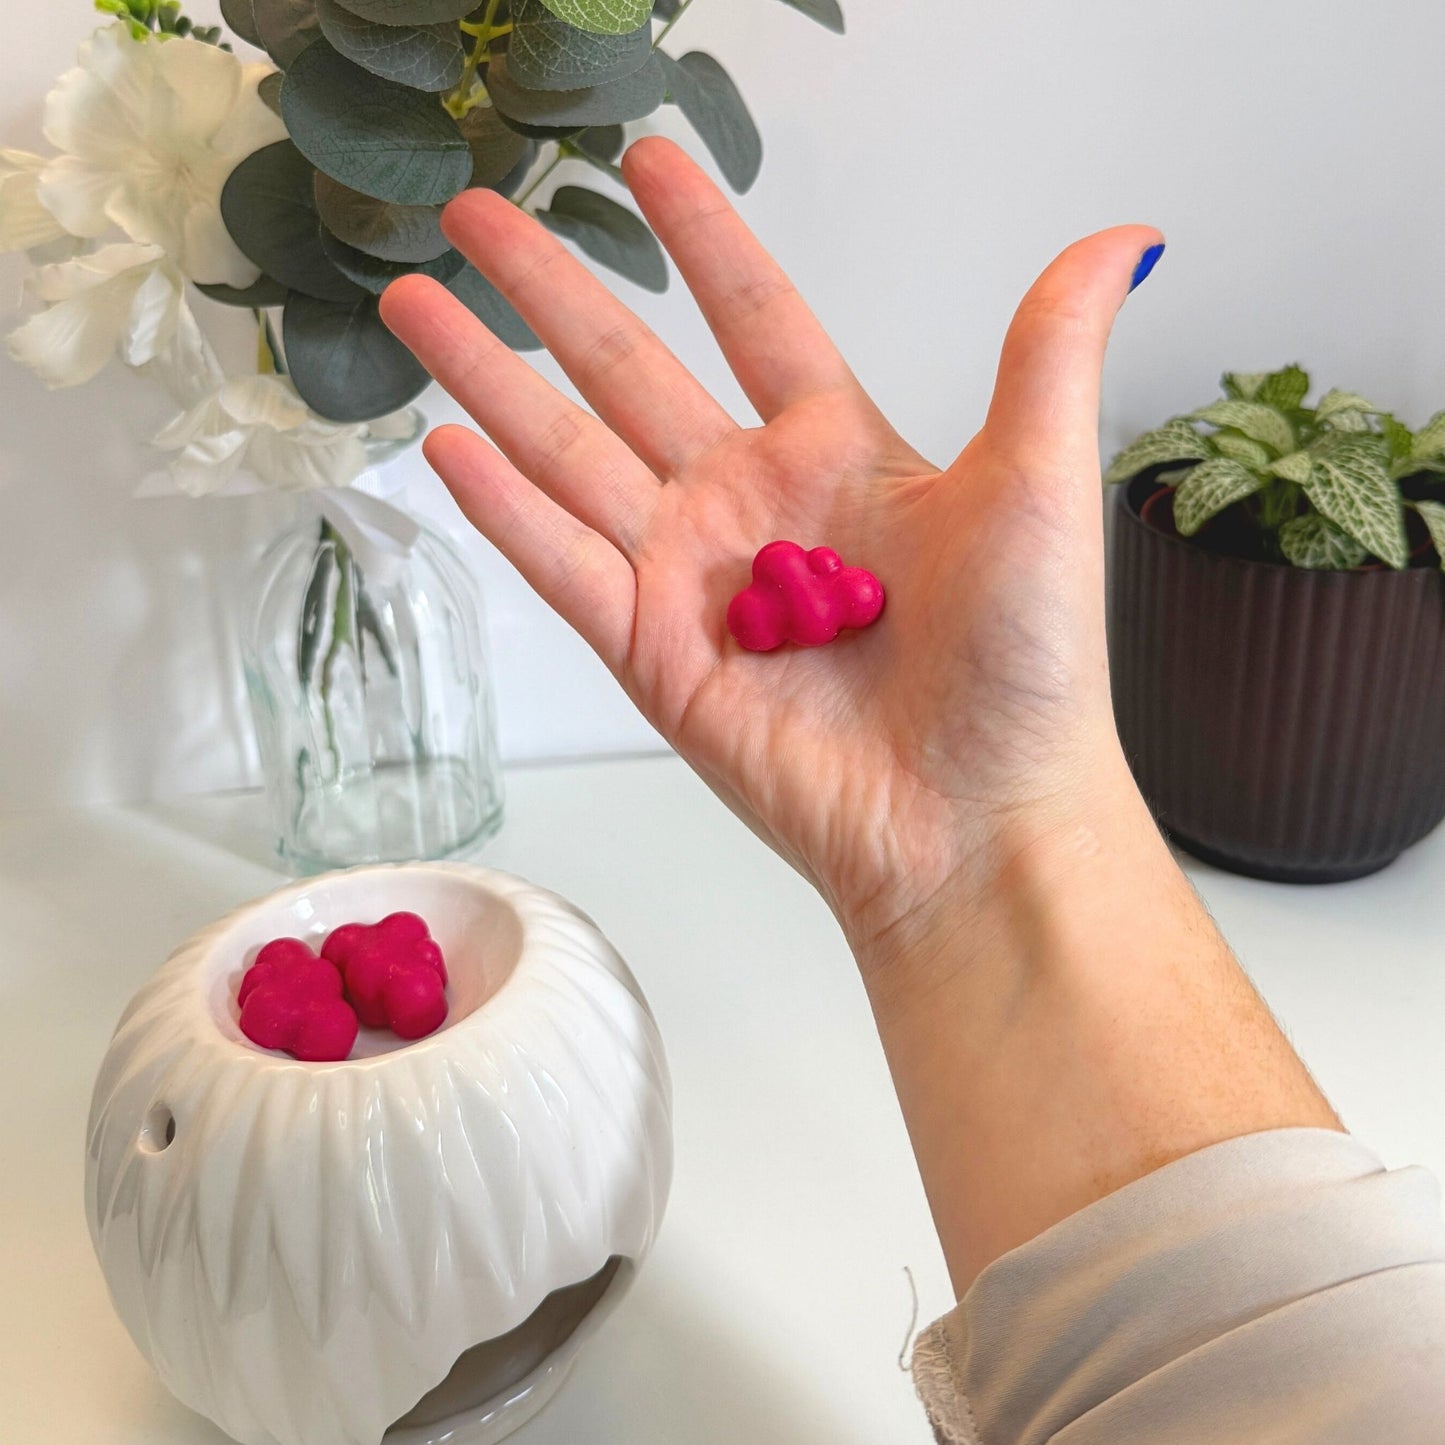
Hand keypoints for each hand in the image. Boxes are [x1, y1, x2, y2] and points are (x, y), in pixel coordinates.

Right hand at [380, 138, 1161, 972]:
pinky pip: (564, 564)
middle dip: (549, 286)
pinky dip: (503, 507)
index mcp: (839, 453)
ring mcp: (692, 578)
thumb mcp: (1043, 488)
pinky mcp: (654, 654)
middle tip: (477, 210)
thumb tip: (1120, 238)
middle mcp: (752, 505)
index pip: (753, 314)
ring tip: (416, 299)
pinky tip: (444, 441)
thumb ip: (1046, 354)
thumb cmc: (1025, 672)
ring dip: (489, 376)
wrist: (975, 820)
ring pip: (568, 454)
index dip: (701, 236)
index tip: (646, 161)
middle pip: (627, 368)